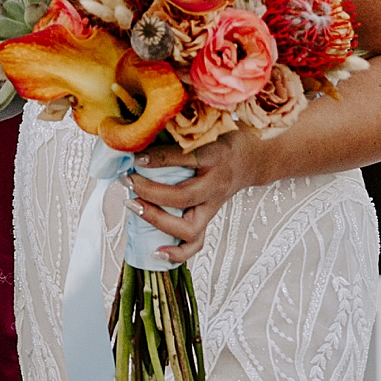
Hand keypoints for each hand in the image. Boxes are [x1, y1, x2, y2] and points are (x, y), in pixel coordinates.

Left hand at [127, 134, 248, 262]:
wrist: (252, 159)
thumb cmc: (225, 139)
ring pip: (189, 227)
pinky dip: (176, 253)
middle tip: (128, 180)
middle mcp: (215, 184)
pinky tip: (156, 252)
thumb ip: (180, 130)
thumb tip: (143, 131)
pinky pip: (196, 243)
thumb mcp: (207, 127)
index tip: (135, 157)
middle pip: (183, 197)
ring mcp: (213, 206)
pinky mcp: (209, 219)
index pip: (185, 159)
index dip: (158, 159)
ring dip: (158, 221)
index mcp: (215, 156)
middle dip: (150, 192)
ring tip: (134, 206)